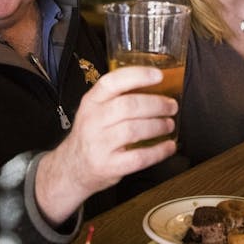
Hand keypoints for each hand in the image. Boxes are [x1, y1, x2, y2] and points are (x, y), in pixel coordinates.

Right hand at [36, 66, 177, 221]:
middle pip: (129, 106)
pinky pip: (139, 157)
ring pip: (134, 130)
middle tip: (171, 106)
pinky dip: (159, 151)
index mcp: (91, 102)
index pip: (112, 82)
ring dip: (158, 126)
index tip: (158, 76)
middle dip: (156, 104)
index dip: (137, 76)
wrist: (72, 168)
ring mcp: (99, 144)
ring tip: (169, 124)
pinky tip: (168, 147)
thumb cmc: (91, 135)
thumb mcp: (95, 111)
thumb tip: (156, 86)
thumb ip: (118, 98)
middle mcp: (93, 121)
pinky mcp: (108, 166)